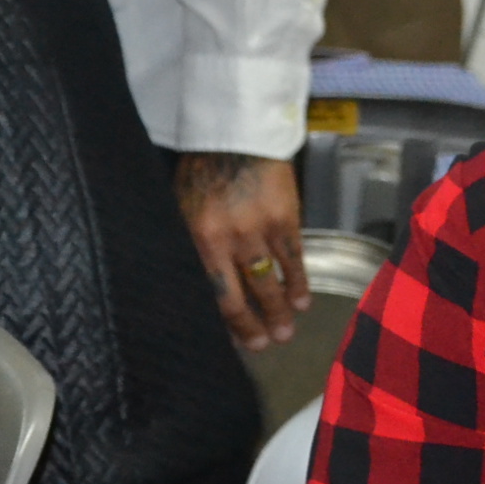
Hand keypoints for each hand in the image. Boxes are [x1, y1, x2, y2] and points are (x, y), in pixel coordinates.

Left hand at [174, 154, 311, 351]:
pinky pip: (293, 259)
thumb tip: (200, 284)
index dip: (224, 322)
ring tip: (286, 333)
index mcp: (196, 241)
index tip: (234, 341)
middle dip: (253, 326)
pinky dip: (299, 282)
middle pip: (241, 296)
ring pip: (270, 282)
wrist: (236, 137)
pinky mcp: (286, 220)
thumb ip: (191, 246)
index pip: (211, 293)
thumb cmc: (202, 174)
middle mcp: (227, 242)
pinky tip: (303, 302)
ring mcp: (259, 231)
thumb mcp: (181, 210)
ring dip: (280, 311)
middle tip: (263, 346)